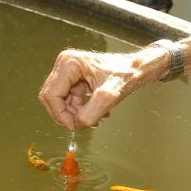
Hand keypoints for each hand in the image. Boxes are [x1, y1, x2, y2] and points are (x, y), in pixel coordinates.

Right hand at [38, 49, 155, 130]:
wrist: (139, 68)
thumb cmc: (128, 74)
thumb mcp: (110, 96)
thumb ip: (91, 113)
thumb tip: (76, 124)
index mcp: (69, 63)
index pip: (51, 95)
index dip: (60, 115)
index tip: (75, 126)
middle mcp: (66, 65)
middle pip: (53, 99)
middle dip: (68, 115)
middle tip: (84, 125)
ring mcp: (70, 71)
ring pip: (62, 101)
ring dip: (76, 113)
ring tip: (97, 118)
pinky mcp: (76, 79)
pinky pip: (71, 99)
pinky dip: (82, 109)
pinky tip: (99, 113)